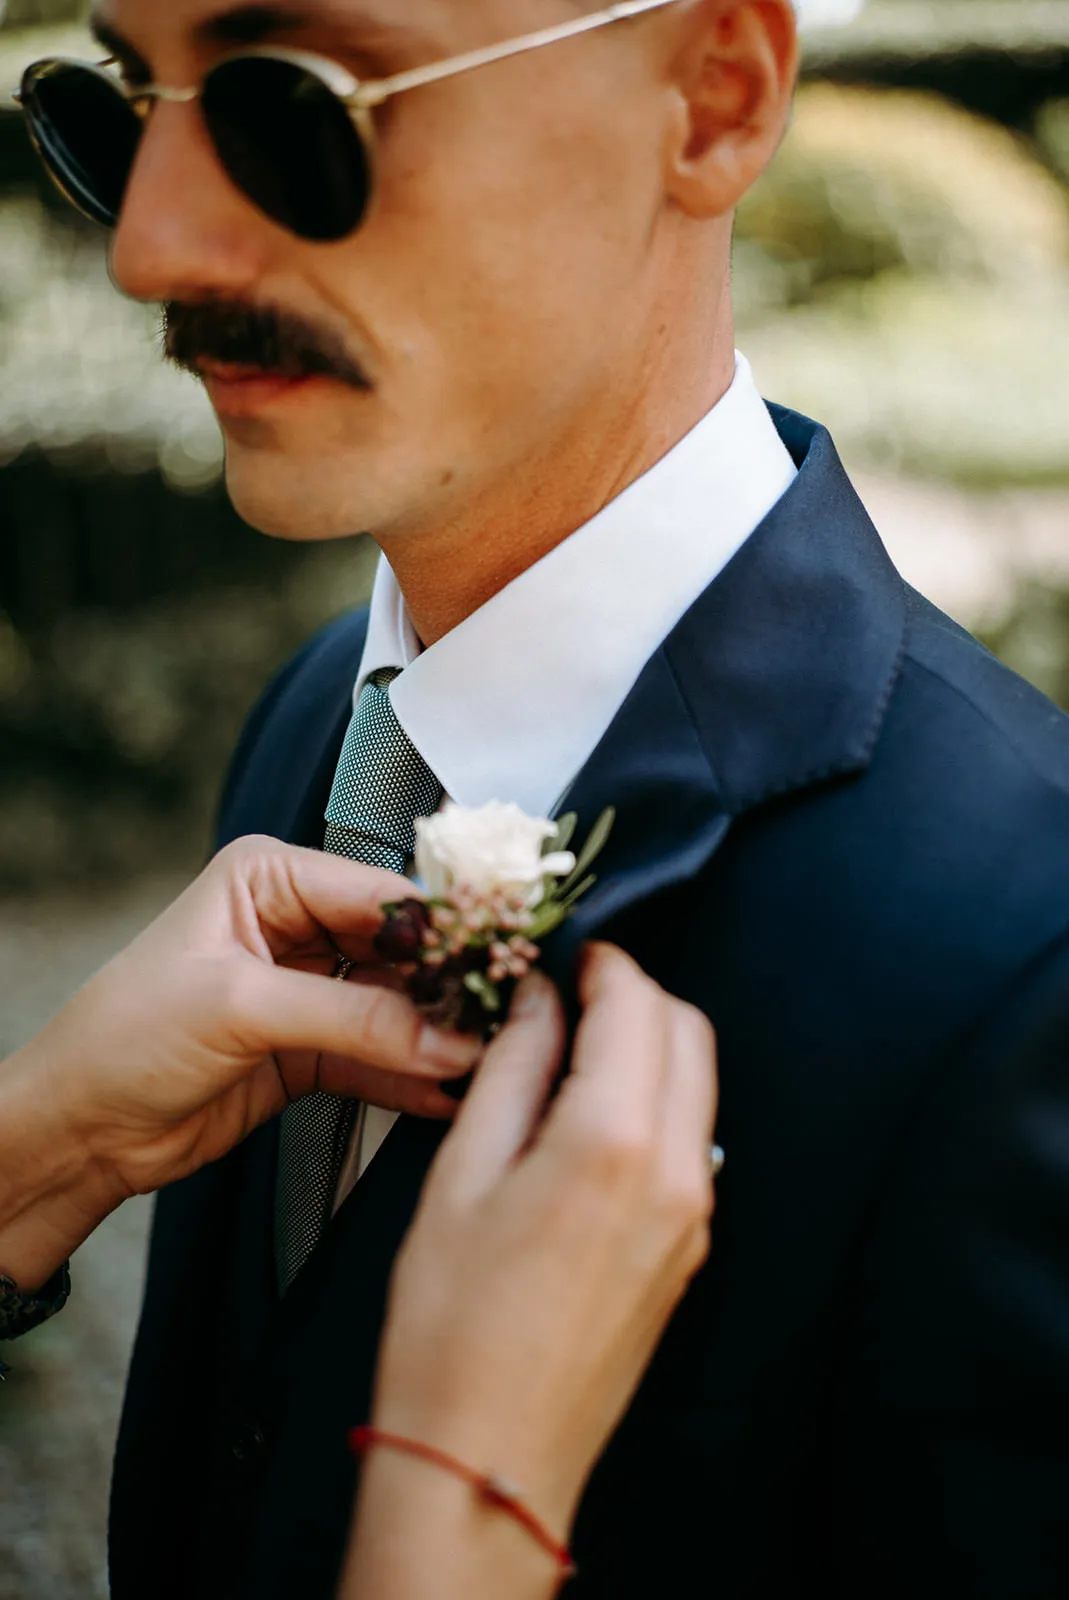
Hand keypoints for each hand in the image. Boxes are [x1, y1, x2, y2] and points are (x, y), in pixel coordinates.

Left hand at [0, 836, 478, 1287]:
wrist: (78, 1129)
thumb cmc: (125, 1037)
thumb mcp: (240, 1008)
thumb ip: (352, 1017)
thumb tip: (447, 1034)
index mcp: (270, 878)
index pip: (380, 895)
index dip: (441, 932)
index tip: (499, 965)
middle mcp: (295, 923)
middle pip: (399, 949)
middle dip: (447, 988)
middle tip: (505, 1020)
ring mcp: (307, 988)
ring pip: (396, 1005)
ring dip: (438, 1036)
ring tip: (492, 1061)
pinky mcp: (311, 1049)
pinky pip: (380, 1058)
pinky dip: (413, 1078)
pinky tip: (451, 1094)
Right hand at [358, 945, 716, 1570]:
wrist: (489, 1454)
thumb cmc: (455, 1329)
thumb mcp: (462, 1174)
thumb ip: (511, 1069)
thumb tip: (535, 1004)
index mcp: (613, 1142)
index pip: (636, 1002)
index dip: (601, 962)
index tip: (565, 957)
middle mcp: (676, 1171)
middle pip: (685, 1030)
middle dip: (633, 995)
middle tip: (566, 997)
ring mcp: (693, 1214)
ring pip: (695, 1082)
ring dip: (646, 1045)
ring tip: (566, 1057)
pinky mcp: (688, 1247)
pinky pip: (690, 1139)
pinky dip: (651, 1101)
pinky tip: (584, 1119)